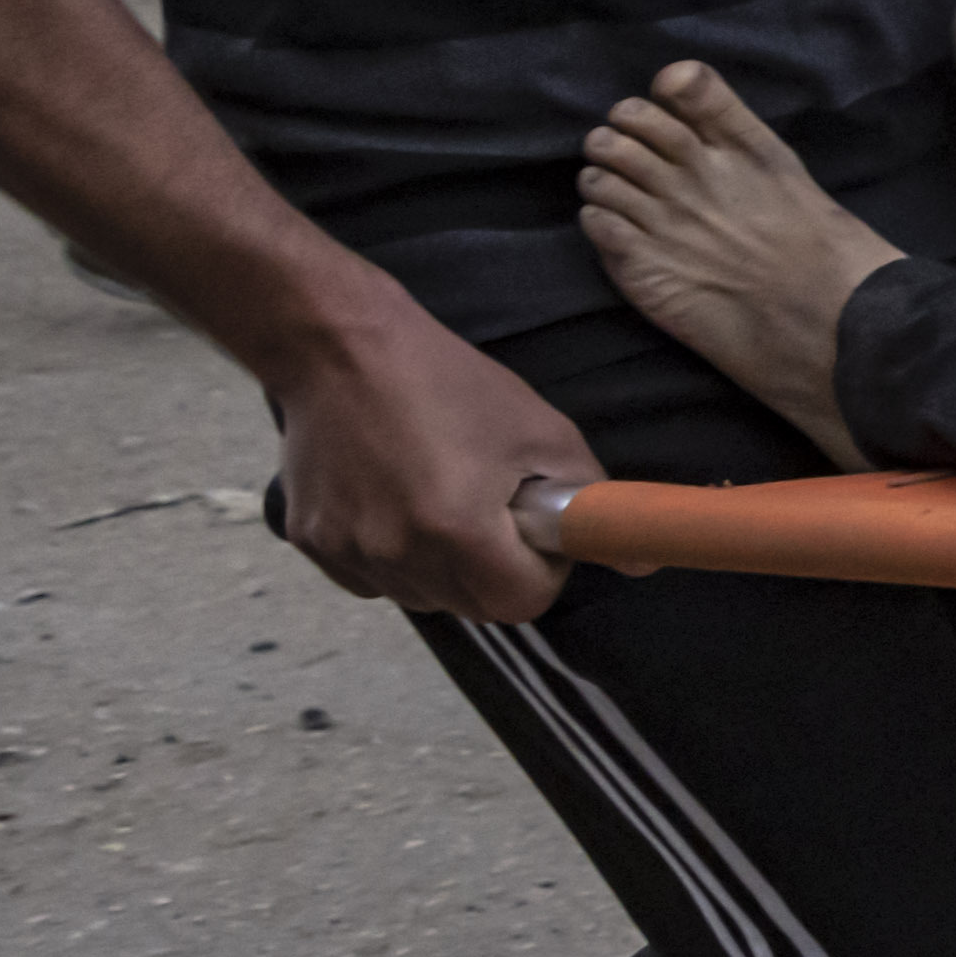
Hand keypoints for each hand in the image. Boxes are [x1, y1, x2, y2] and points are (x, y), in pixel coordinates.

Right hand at [265, 319, 600, 620]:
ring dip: (445, 568)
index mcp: (457, 530)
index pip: (520, 603)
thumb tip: (643, 558)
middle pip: (472, 607)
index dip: (542, 572)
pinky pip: (375, 578)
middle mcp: (396, 553)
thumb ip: (592, 504)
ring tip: (441, 499)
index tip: (535, 532)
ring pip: (423, 596)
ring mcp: (347, 552)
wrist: (340, 349)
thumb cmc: (450, 382)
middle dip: (497, 573)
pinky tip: (396, 501)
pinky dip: (395, 558)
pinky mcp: (311, 542)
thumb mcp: (542, 433)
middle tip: (493, 512)